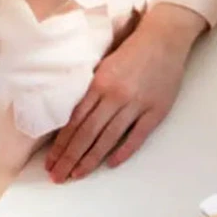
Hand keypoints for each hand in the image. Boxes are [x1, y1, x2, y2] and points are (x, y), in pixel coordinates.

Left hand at [45, 4, 203, 181]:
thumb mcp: (104, 67)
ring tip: (77, 175)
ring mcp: (137, 105)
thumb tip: (74, 119)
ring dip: (91, 159)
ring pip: (108, 138)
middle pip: (87, 134)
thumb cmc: (132, 51)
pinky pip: (137, 135)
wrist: (164, 40)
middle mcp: (115, 96)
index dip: (61, 144)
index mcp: (99, 85)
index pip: (75, 122)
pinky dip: (124, 151)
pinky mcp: (156, 110)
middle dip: (70, 158)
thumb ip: (91, 91)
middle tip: (58, 176)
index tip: (51, 161)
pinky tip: (111, 163)